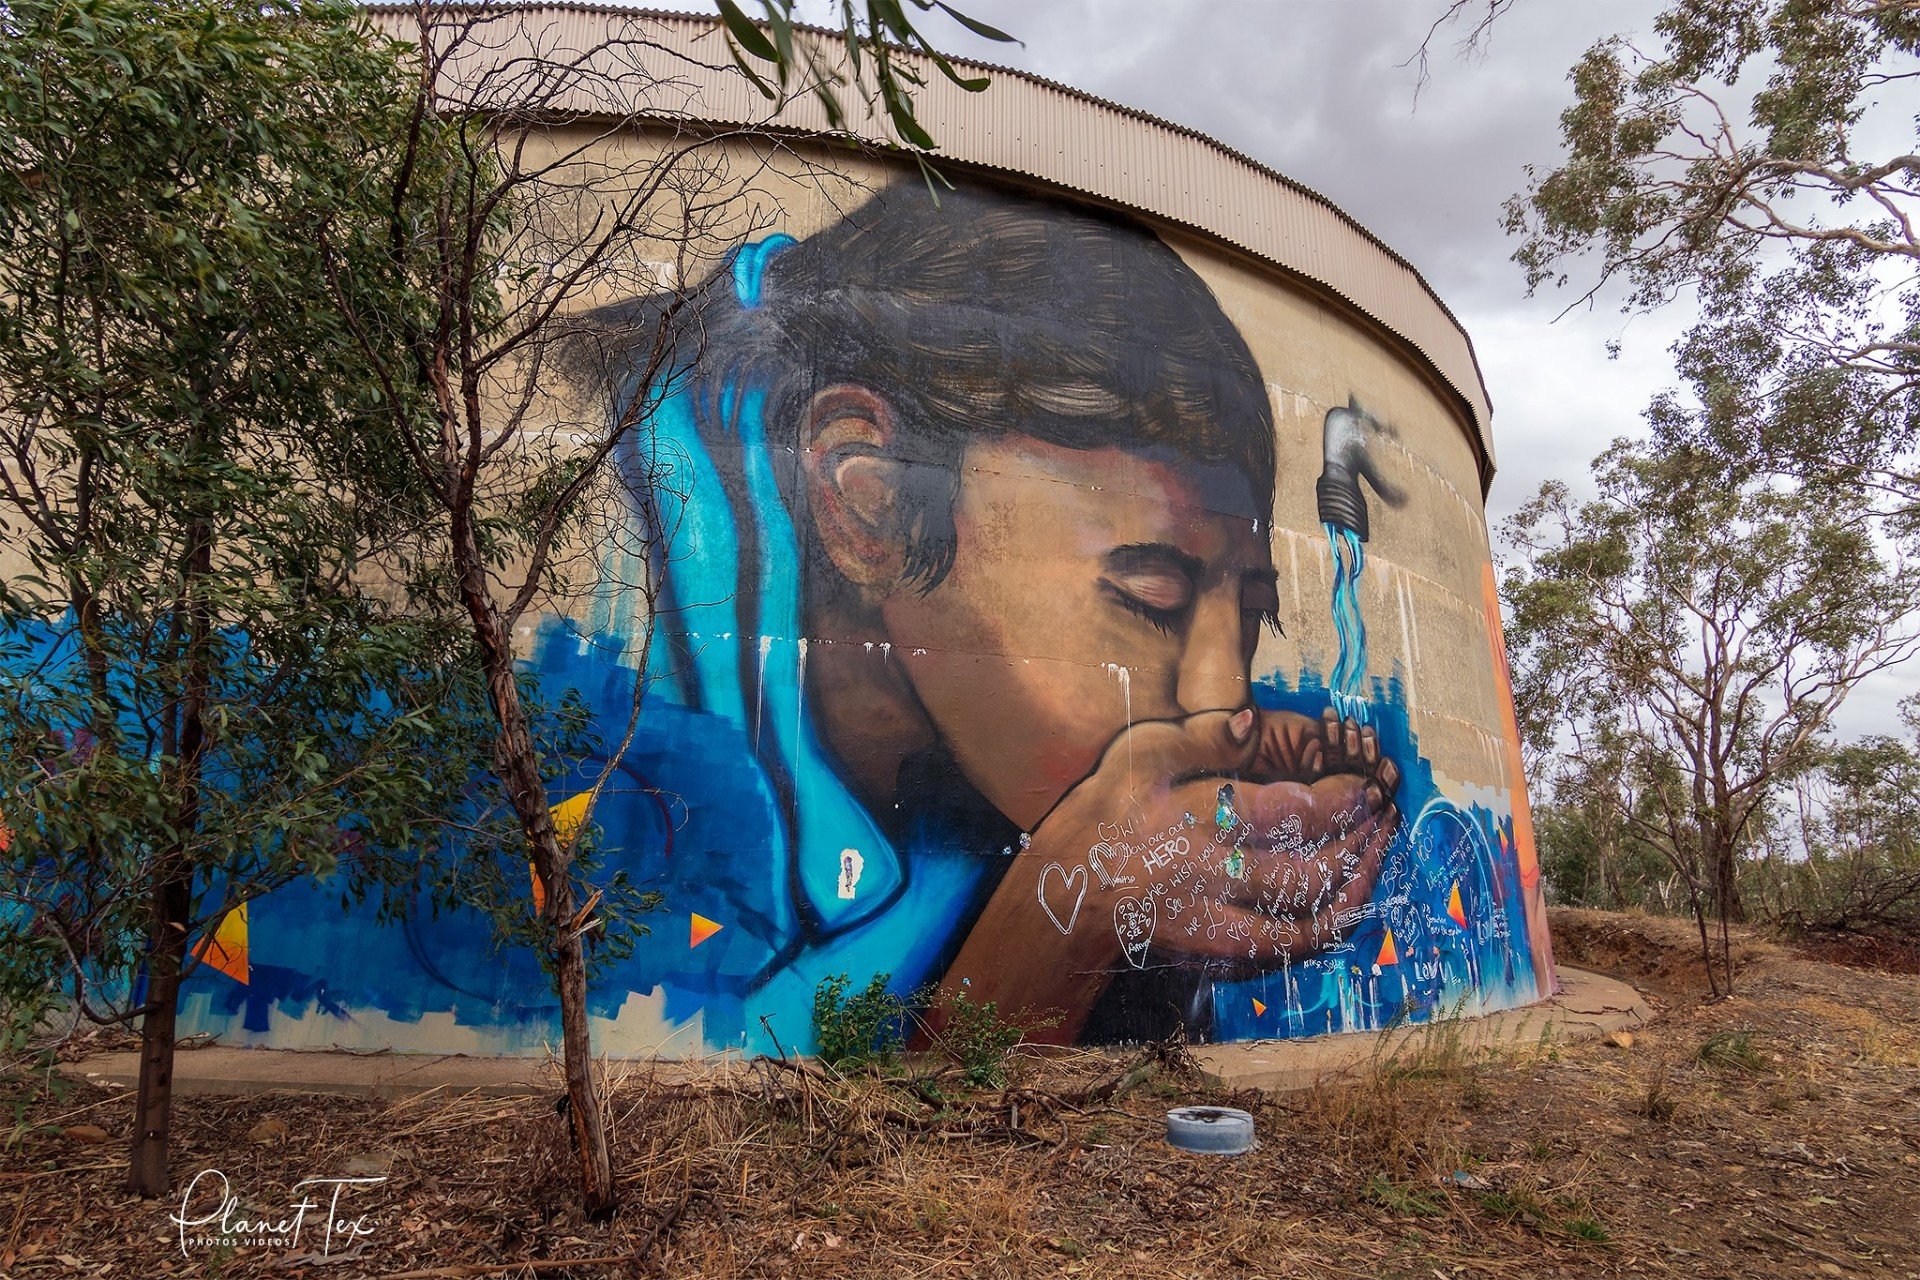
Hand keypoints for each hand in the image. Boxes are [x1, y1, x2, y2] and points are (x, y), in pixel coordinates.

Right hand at [939, 707, 1399, 1038]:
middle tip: (1385, 817)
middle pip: (1310, 875)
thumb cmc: (1102, 818)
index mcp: (1195, 825)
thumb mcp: (1136, 759)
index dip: (1344, 802)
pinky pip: (1290, 953)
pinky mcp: (1220, 959)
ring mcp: (1217, 929)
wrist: (1066, 903)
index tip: (1370, 788)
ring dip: (1355, 893)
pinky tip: (1346, 899)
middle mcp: (1211, 883)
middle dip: (1361, 846)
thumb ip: (1198, 738)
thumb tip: (1253, 723)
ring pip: (1309, 925)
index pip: (1290, 815)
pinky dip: (1328, 929)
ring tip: (1375, 858)